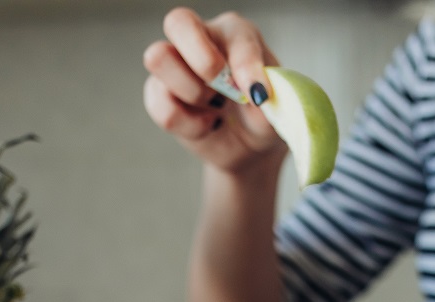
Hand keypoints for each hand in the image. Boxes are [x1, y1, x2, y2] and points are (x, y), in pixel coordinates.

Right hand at [142, 8, 286, 172]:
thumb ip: (270, 96)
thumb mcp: (276, 108)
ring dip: (192, 93)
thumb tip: (253, 91)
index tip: (260, 95)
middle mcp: (200, 40)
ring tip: (217, 109)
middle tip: (224, 92)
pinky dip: (188, 125)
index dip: (245, 63)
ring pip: (158, 58)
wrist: (247, 146)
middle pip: (178, 22)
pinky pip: (160, 105)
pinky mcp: (159, 94)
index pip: (233, 32)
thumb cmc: (262, 116)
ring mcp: (174, 65)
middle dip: (203, 61)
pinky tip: (206, 126)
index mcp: (234, 34)